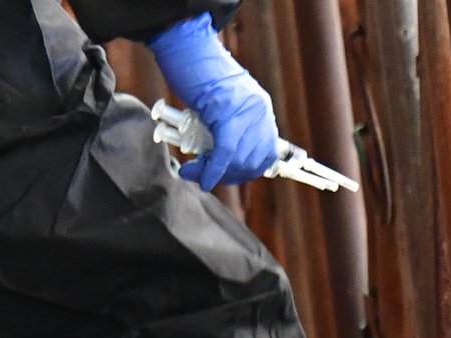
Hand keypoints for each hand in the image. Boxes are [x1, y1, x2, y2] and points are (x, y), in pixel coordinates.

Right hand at [146, 13, 278, 190]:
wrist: (185, 46)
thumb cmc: (196, 73)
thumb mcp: (223, 103)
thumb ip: (231, 128)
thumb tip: (225, 162)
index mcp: (261, 110)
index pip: (265, 156)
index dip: (244, 172)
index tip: (224, 176)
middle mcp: (259, 111)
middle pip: (252, 162)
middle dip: (227, 176)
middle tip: (202, 175)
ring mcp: (245, 111)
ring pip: (238, 160)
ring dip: (215, 174)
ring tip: (193, 172)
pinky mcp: (227, 112)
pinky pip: (225, 151)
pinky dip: (212, 169)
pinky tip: (201, 176)